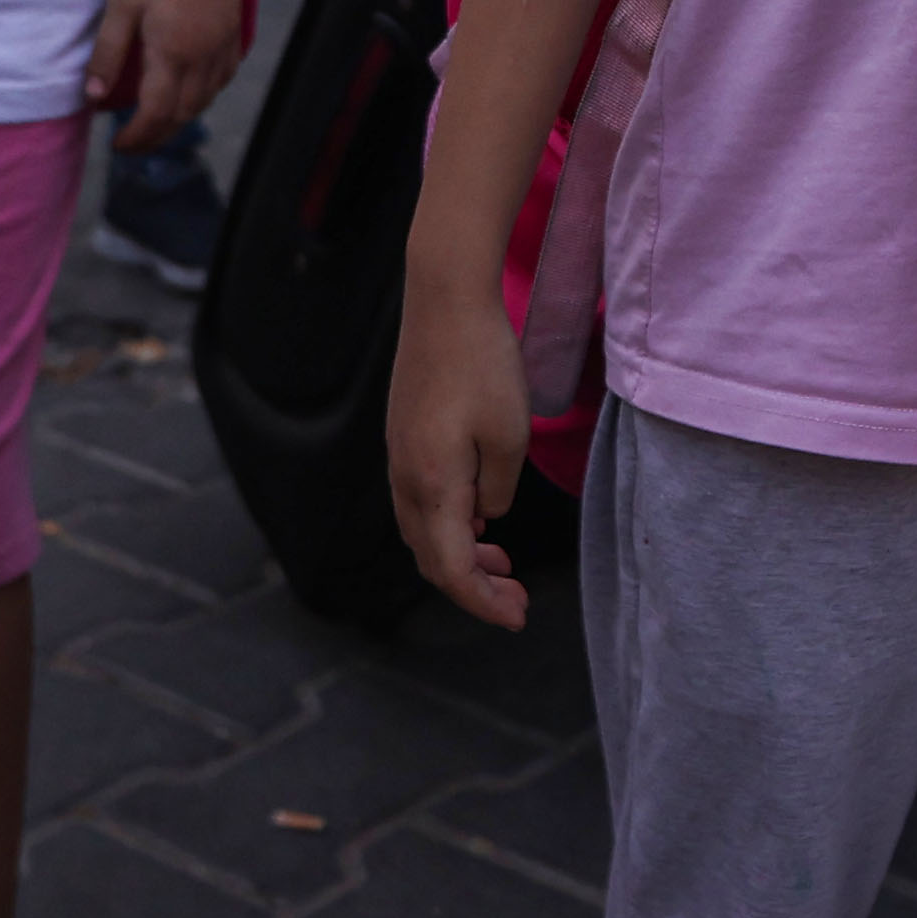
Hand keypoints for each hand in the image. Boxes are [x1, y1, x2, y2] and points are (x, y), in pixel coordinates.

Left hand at [86, 0, 244, 151]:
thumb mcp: (120, 6)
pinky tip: (193, 90)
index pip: (156, 113)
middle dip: (157, 135)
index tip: (117, 146)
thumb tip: (94, 98)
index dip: (136, 137)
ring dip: (181, 117)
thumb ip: (108, 55)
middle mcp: (204, 54)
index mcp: (173, 52)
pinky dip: (207, 93)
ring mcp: (224, 42)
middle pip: (184, 113)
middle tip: (132, 142)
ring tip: (157, 120)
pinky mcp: (235, 28)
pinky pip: (225, 75)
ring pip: (207, 97)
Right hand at [387, 274, 535, 629]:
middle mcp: (405, 478)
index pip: (450, 570)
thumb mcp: (510, 436)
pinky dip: (450, 525)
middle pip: (430, 558)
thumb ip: (499, 491)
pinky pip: (422, 501)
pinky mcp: (404, 437)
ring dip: (461, 557)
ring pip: (423, 532)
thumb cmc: (483, 363)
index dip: (482, 603)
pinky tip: (480, 519)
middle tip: (517, 599)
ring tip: (502, 566)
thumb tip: (486, 518)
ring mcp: (399, 456)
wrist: (444, 300)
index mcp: (432, 485)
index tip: (517, 618)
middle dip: (473, 588)